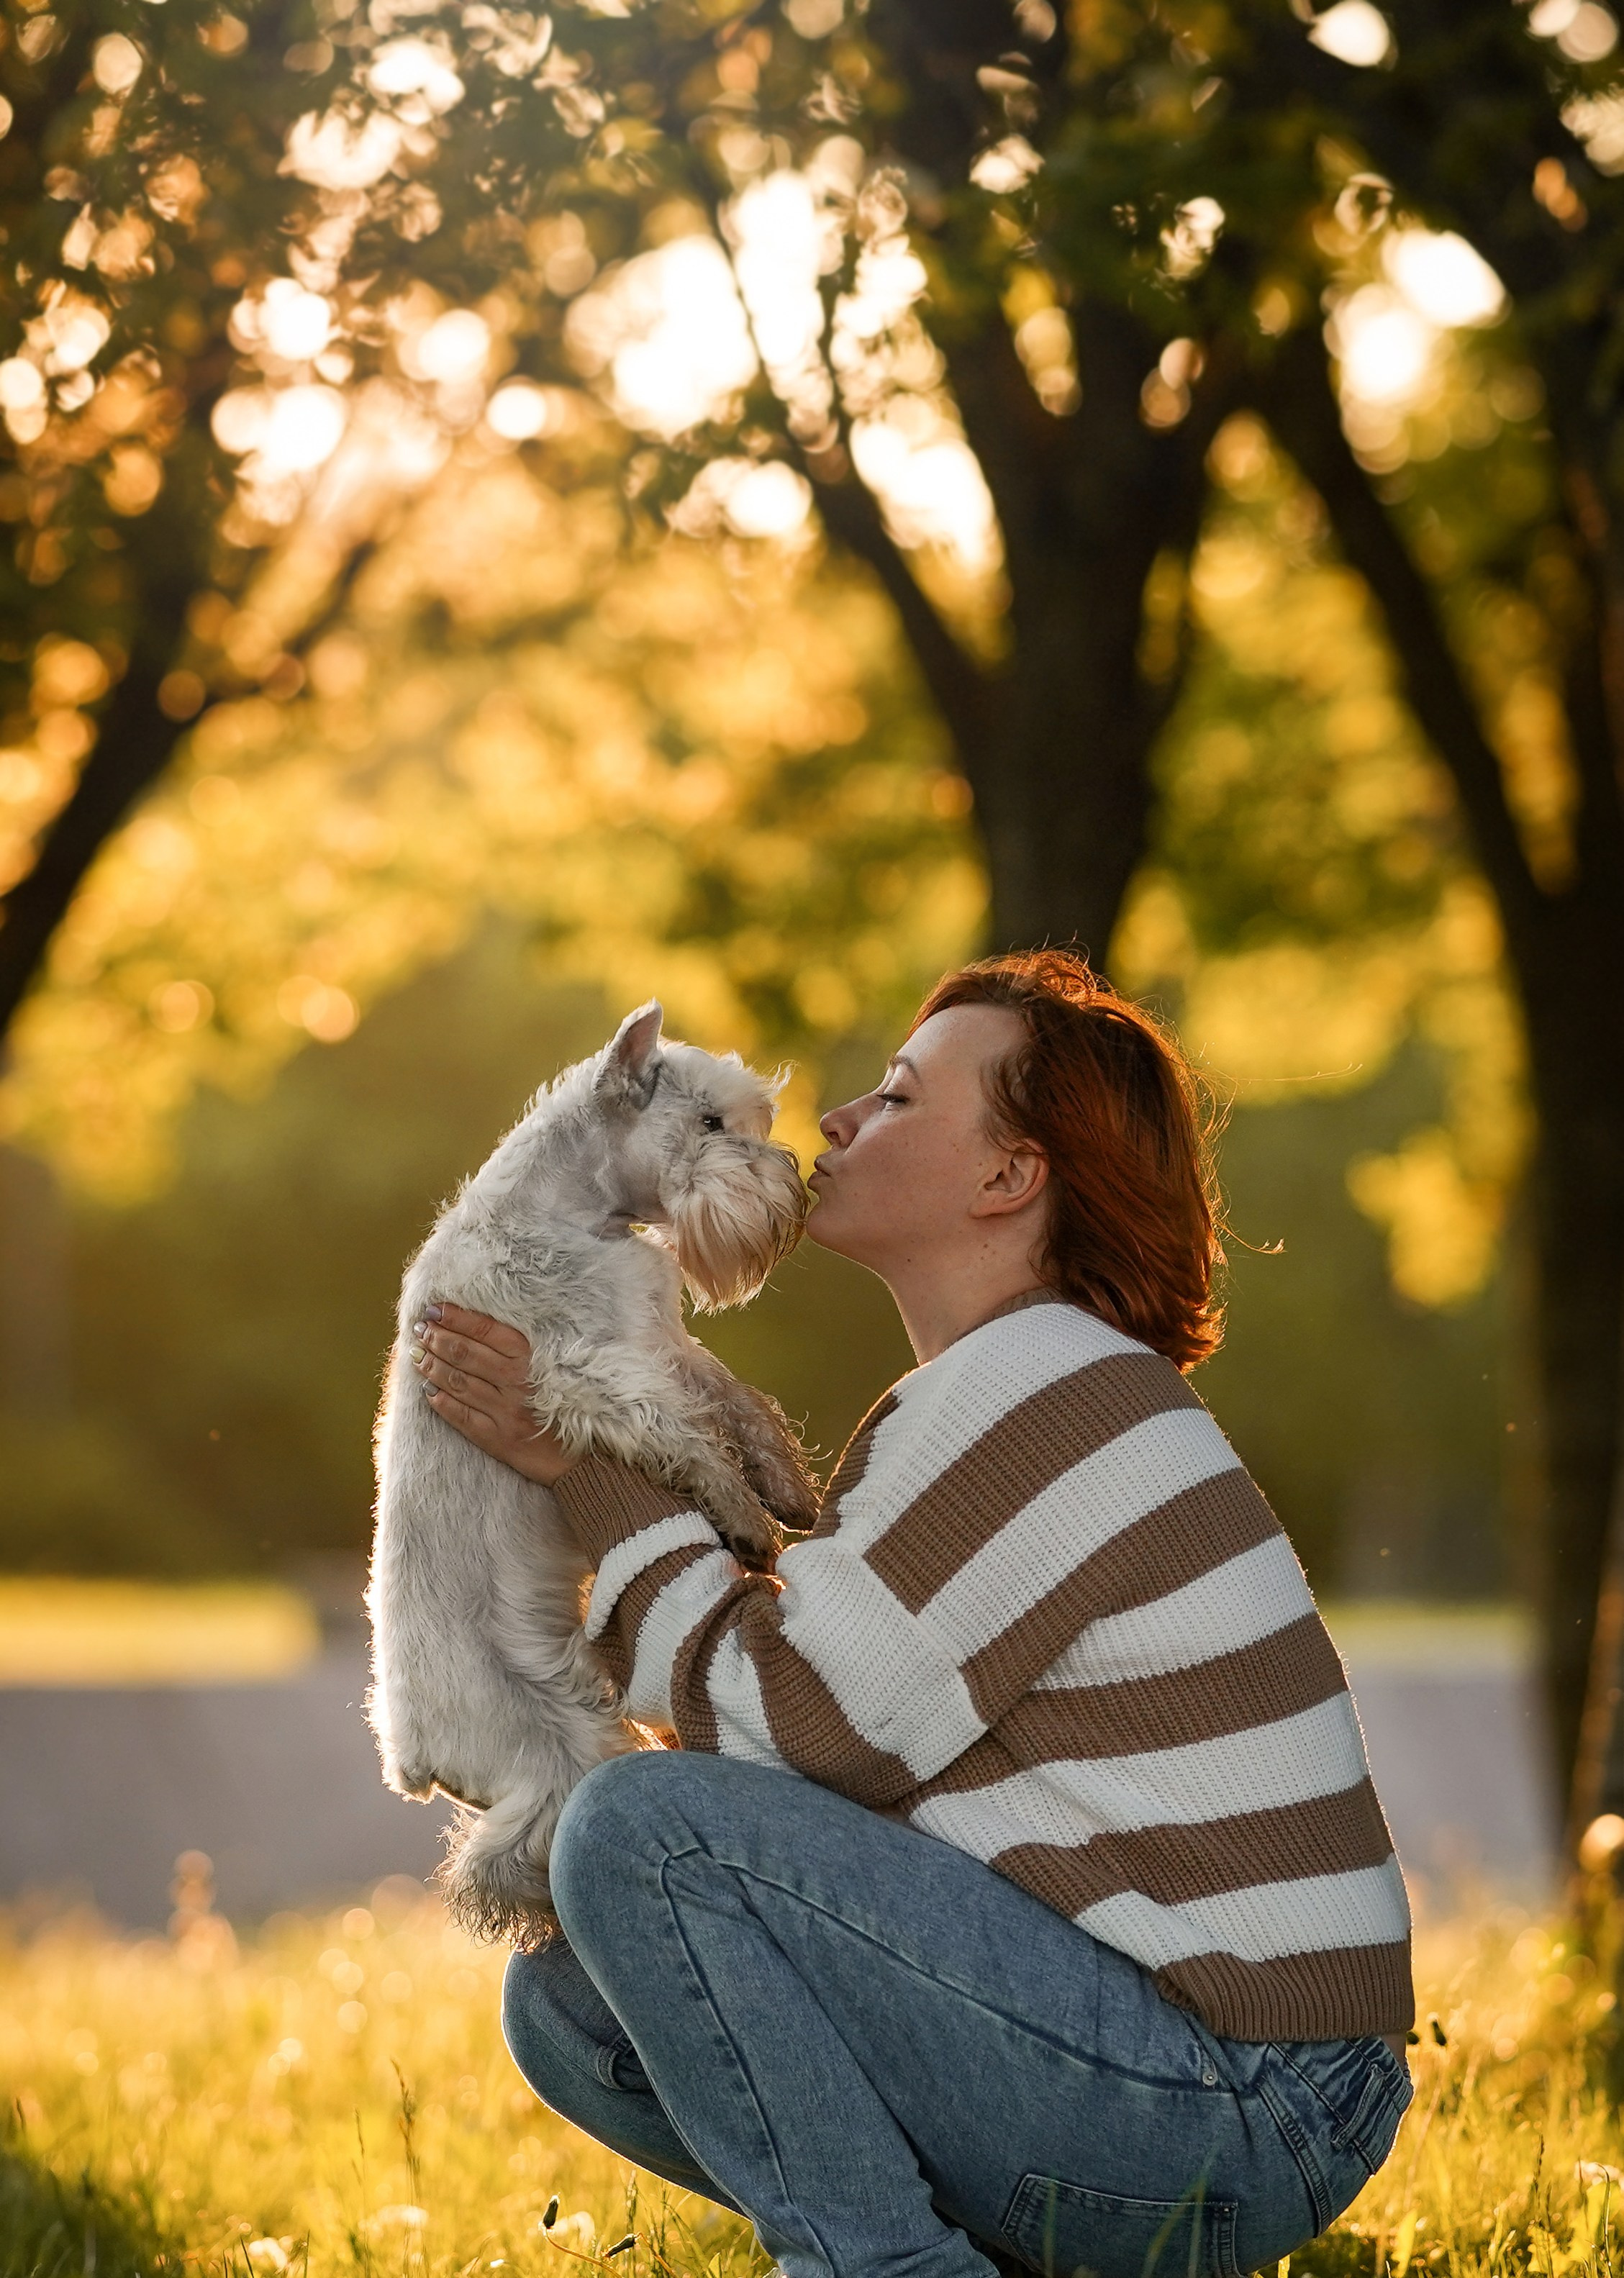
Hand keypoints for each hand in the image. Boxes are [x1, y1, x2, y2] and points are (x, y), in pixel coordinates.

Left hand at [408, 1302, 579, 1487]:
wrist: (580, 1456)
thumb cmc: (566, 1402)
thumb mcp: (551, 1365)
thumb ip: (518, 1347)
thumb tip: (476, 1326)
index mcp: (531, 1358)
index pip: (484, 1329)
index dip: (454, 1317)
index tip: (433, 1310)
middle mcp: (517, 1381)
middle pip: (464, 1353)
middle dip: (436, 1338)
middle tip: (420, 1330)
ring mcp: (505, 1411)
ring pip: (458, 1382)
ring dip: (431, 1366)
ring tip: (418, 1355)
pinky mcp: (496, 1438)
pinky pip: (460, 1416)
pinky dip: (441, 1402)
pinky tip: (427, 1391)